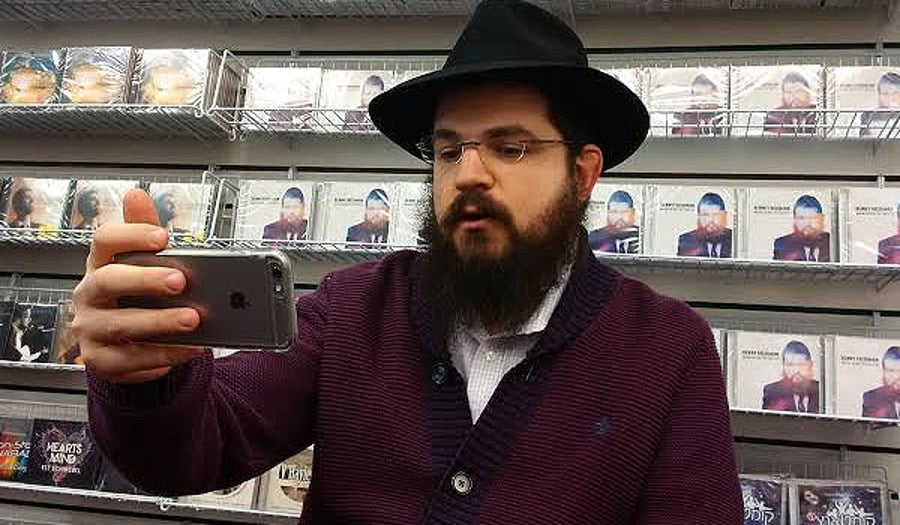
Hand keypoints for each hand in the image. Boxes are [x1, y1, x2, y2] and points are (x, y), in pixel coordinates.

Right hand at [72, 189, 202, 383]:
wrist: (121, 341)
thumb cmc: (134, 294)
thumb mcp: (140, 260)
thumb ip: (143, 229)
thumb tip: (136, 194)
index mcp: (99, 264)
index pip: (104, 241)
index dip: (131, 235)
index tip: (162, 236)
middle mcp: (89, 295)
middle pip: (109, 281)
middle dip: (145, 280)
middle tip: (180, 281)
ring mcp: (91, 328)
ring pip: (121, 325)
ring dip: (161, 322)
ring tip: (193, 320)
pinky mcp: (102, 360)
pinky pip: (131, 360)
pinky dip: (163, 355)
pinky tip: (189, 348)